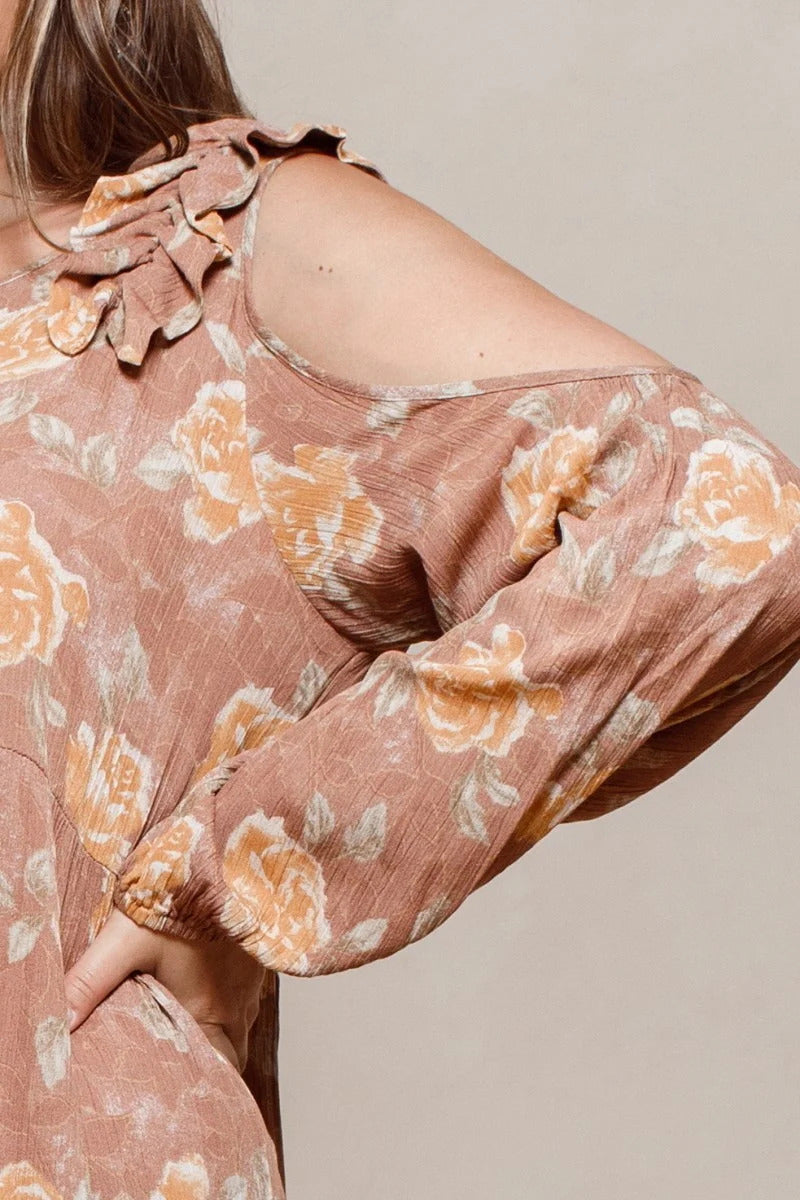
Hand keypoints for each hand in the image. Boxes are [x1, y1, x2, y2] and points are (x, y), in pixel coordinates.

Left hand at [64, 906, 266, 1071]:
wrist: (235, 849)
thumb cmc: (187, 893)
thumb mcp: (127, 938)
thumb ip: (90, 982)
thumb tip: (58, 1026)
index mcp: (209, 1013)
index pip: (213, 1072)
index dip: (195, 1084)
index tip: (172, 1090)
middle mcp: (238, 1005)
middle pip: (228, 1053)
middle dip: (205, 1061)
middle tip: (174, 1064)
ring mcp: (253, 981)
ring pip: (237, 1023)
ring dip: (214, 1030)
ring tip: (181, 1028)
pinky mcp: (257, 957)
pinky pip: (243, 994)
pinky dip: (224, 999)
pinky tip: (202, 984)